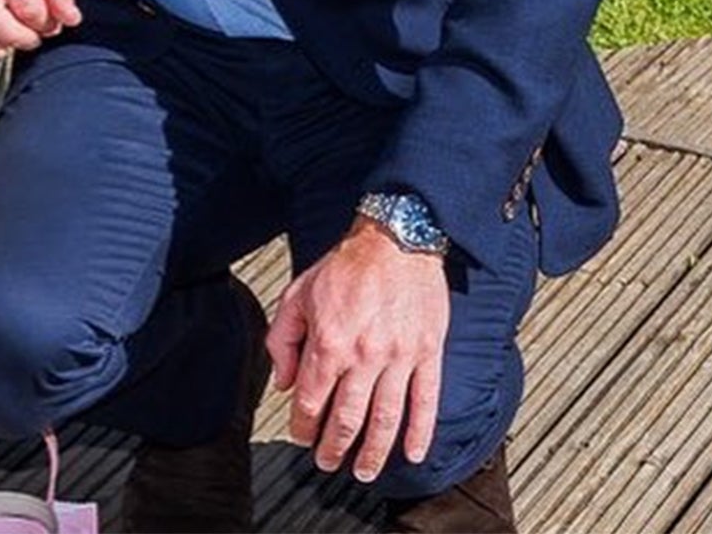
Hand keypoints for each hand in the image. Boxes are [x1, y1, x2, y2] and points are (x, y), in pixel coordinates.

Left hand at [266, 218, 449, 481]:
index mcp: (329, 342)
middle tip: (327, 463)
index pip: (312, 400)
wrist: (395, 241)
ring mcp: (400, 357)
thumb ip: (283, 339)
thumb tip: (283, 381)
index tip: (301, 437)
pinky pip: (426, 401)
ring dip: (374, 451)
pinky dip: (420, 432)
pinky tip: (411, 453)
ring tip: (363, 471)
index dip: (303, 425)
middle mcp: (364, 355)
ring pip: (386, 418)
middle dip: (334, 447)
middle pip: (347, 418)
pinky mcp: (428, 353)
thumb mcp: (298, 294)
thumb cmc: (345, 266)